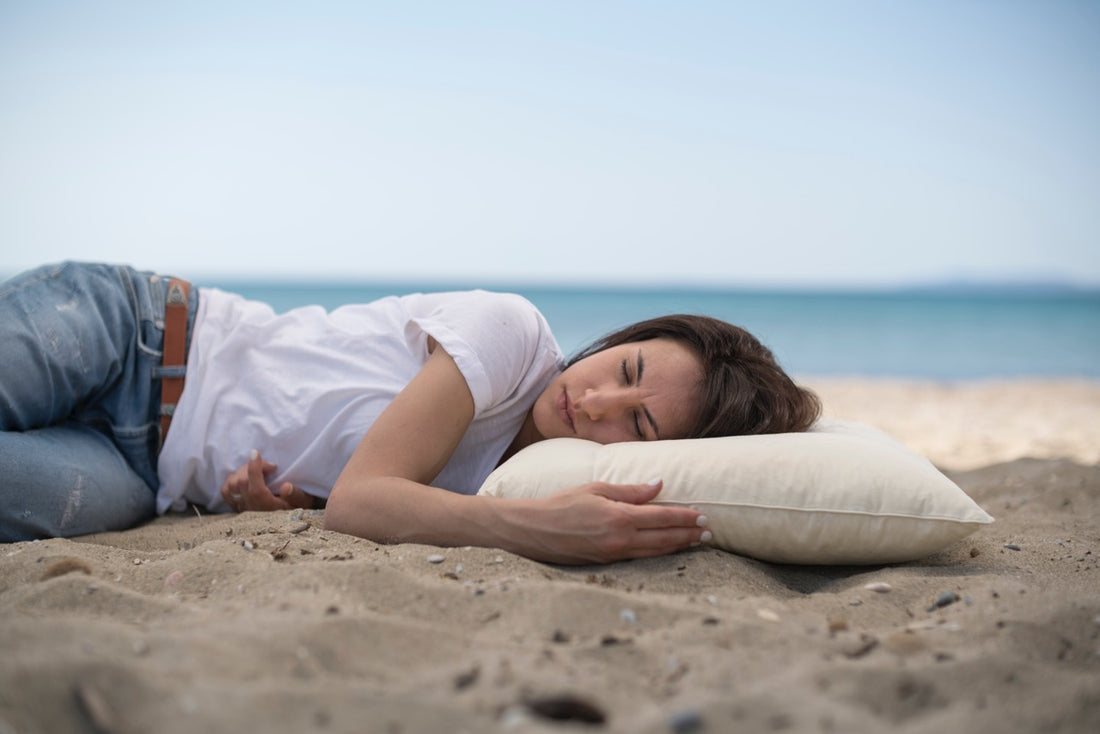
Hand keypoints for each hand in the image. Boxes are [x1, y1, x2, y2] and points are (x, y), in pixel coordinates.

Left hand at [219, 450, 315, 512]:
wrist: (289, 522)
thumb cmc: (297, 507)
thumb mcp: (303, 502)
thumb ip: (297, 495)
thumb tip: (286, 486)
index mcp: (267, 506)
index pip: (255, 487)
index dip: (254, 468)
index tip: (256, 453)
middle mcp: (252, 508)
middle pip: (240, 483)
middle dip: (251, 467)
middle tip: (267, 466)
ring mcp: (242, 508)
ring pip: (231, 486)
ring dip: (241, 473)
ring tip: (256, 471)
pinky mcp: (237, 507)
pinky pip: (225, 492)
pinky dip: (231, 481)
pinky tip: (244, 478)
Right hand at [514, 479, 710, 564]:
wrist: (533, 531)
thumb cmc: (561, 504)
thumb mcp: (595, 488)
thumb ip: (629, 490)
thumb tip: (658, 485)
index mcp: (619, 518)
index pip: (662, 517)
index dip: (685, 517)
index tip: (703, 515)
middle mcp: (620, 540)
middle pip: (665, 538)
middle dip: (689, 535)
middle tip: (709, 532)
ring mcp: (614, 555)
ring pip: (655, 552)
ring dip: (678, 546)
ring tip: (696, 542)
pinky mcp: (607, 564)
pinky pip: (641, 558)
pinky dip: (659, 552)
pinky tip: (668, 548)